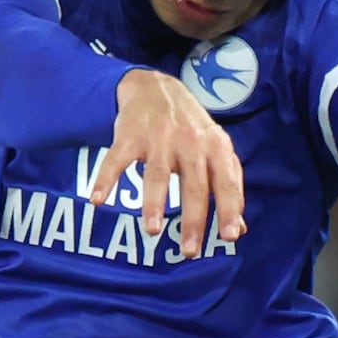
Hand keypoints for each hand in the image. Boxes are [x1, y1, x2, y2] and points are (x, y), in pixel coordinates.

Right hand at [88, 68, 245, 257]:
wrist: (155, 87)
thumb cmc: (191, 129)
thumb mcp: (215, 150)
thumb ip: (227, 186)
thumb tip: (239, 228)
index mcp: (215, 148)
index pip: (226, 183)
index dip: (229, 209)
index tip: (230, 236)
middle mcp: (190, 142)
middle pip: (194, 186)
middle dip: (192, 220)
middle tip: (189, 250)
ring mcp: (158, 138)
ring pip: (157, 175)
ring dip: (154, 204)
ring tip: (153, 231)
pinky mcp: (129, 135)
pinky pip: (116, 160)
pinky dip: (106, 179)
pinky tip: (98, 200)